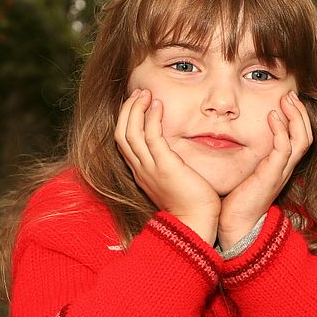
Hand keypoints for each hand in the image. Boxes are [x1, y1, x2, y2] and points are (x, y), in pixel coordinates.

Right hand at [115, 89, 220, 243]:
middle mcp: (141, 169)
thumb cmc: (191, 205)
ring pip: (131, 133)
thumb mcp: (174, 181)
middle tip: (139, 93)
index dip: (127, 120)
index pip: (124, 142)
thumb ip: (170, 166)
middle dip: (128, 110)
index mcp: (141, 173)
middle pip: (121, 133)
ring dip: (136, 109)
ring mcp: (150, 168)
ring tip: (145, 93)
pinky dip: (151, 118)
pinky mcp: (165, 166)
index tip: (137, 104)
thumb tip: (176, 154)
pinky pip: (151, 137)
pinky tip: (158, 105)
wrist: (195, 223)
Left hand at [218, 91, 312, 250]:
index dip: (297, 118)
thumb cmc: (235, 200)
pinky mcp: (271, 176)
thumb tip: (230, 136)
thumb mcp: (244, 172)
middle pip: (306, 136)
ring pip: (301, 140)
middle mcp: (284, 168)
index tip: (286, 100)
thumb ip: (246, 156)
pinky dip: (281, 131)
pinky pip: (284, 149)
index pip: (299, 138)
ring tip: (287, 100)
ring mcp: (280, 172)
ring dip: (295, 117)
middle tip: (290, 94)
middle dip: (300, 113)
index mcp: (280, 166)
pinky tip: (272, 117)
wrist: (235, 225)